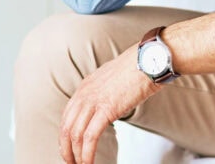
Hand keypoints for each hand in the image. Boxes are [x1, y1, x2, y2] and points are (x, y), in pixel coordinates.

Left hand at [58, 44, 158, 163]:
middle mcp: (85, 94)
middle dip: (66, 150)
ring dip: (76, 155)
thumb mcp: (113, 78)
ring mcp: (94, 101)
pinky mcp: (106, 110)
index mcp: (85, 86)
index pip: (67, 116)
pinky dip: (87, 154)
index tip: (70, 148)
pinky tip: (90, 162)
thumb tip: (107, 106)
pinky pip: (90, 138)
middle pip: (66, 128)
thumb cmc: (138, 67)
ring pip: (75, 135)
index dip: (66, 136)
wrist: (149, 60)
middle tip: (72, 162)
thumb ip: (105, 92)